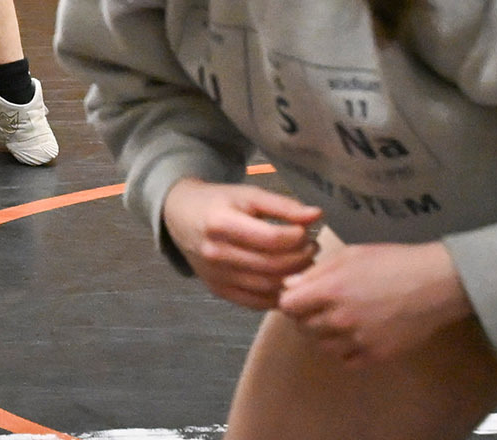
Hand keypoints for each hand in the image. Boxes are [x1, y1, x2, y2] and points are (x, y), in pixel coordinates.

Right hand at [160, 179, 322, 308]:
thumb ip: (282, 205)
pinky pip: (258, 301)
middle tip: (311, 248)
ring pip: (269, 286)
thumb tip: (317, 215)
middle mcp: (215, 253)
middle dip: (302, 258)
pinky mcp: (218, 290)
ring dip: (294, 277)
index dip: (298, 237)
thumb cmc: (217, 201)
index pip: (271, 239)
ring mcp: (216, 276)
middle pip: (273, 265)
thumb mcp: (247, 195)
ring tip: (301, 261)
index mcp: (220, 223)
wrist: (179, 216)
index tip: (307, 231)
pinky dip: (278, 294)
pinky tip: (285, 278)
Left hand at [278, 240, 472, 363]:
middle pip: (302, 327)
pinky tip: (353, 336)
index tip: (299, 296)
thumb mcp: (349, 255)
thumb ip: (315, 272)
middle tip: (318, 307)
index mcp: (330, 290)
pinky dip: (344, 351)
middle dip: (304, 316)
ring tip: (337, 320)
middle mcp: (340, 319)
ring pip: (322, 346)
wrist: (435, 284)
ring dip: (323, 335)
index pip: (287, 305)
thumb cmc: (392, 262)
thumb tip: (289, 286)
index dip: (290, 300)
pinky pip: (346, 361)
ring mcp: (359, 340)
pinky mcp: (378, 355)